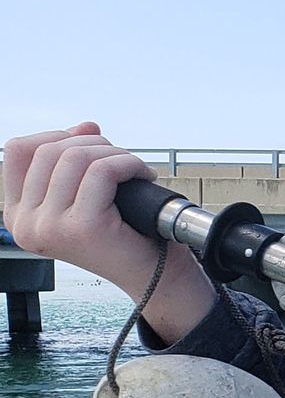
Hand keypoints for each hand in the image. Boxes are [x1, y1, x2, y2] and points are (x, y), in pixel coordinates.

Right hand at [2, 124, 215, 341]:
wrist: (154, 272)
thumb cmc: (121, 230)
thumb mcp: (84, 190)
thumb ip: (75, 157)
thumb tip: (85, 125)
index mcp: (17, 214)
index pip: (18, 150)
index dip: (56, 136)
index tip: (88, 143)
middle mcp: (25, 225)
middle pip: (50, 150)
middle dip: (93, 143)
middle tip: (121, 160)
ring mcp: (51, 228)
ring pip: (76, 156)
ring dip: (114, 153)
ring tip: (133, 169)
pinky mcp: (83, 227)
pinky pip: (103, 170)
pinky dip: (129, 164)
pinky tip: (143, 175)